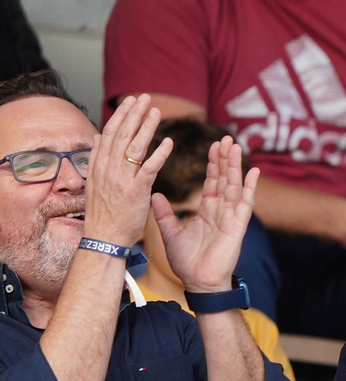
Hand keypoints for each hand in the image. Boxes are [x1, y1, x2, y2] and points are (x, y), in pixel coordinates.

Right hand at [82, 94, 172, 246]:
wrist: (103, 238)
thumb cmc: (104, 213)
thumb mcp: (96, 182)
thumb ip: (99, 159)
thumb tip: (99, 137)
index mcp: (98, 165)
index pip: (109, 134)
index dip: (121, 116)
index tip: (130, 102)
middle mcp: (107, 169)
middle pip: (121, 135)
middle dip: (133, 114)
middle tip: (144, 97)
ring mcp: (121, 179)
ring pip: (134, 147)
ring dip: (146, 127)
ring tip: (156, 111)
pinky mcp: (135, 192)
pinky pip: (149, 168)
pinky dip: (159, 154)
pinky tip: (169, 142)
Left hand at [155, 136, 258, 294]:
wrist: (198, 283)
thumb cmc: (187, 263)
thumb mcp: (170, 233)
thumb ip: (165, 214)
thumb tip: (155, 195)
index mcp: (208, 213)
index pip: (212, 183)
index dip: (213, 165)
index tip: (213, 146)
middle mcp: (222, 212)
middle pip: (224, 180)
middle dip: (225, 159)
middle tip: (226, 138)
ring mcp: (231, 218)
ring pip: (234, 186)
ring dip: (235, 166)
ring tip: (235, 146)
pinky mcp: (237, 227)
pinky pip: (245, 203)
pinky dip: (249, 187)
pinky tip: (253, 171)